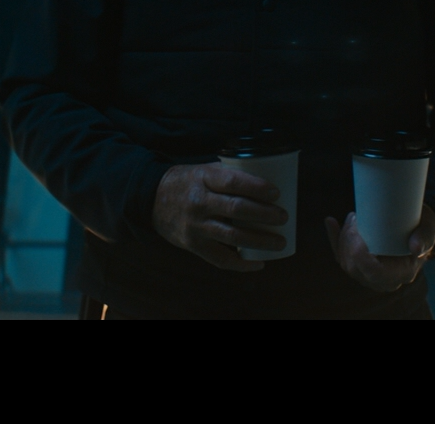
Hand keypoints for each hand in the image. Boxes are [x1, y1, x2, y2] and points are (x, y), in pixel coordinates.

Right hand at [152, 163, 288, 271]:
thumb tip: (266, 176)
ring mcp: (195, 226)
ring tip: (280, 242)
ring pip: (232, 236)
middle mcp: (198, 202)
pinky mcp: (192, 245)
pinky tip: (258, 263)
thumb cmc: (187, 182)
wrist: (150, 199)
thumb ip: (228, 174)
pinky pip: (220, 258)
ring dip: (260, 241)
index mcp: (203, 178)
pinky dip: (242, 264)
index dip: (256, 187)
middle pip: (237, 209)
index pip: (232, 181)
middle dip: (264, 215)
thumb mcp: (203, 169)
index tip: (276, 193)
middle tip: (283, 217)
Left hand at [323, 206, 434, 291]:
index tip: (358, 235)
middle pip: (356, 267)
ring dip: (343, 237)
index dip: (362, 258)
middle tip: (357, 218)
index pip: (375, 273)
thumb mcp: (429, 230)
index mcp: (401, 273)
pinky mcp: (359, 265)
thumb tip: (416, 247)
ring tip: (354, 217)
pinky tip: (330, 222)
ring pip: (346, 261)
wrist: (419, 230)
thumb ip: (425, 238)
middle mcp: (383, 279)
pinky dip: (335, 239)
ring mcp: (369, 274)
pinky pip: (341, 257)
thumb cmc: (424, 228)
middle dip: (349, 242)